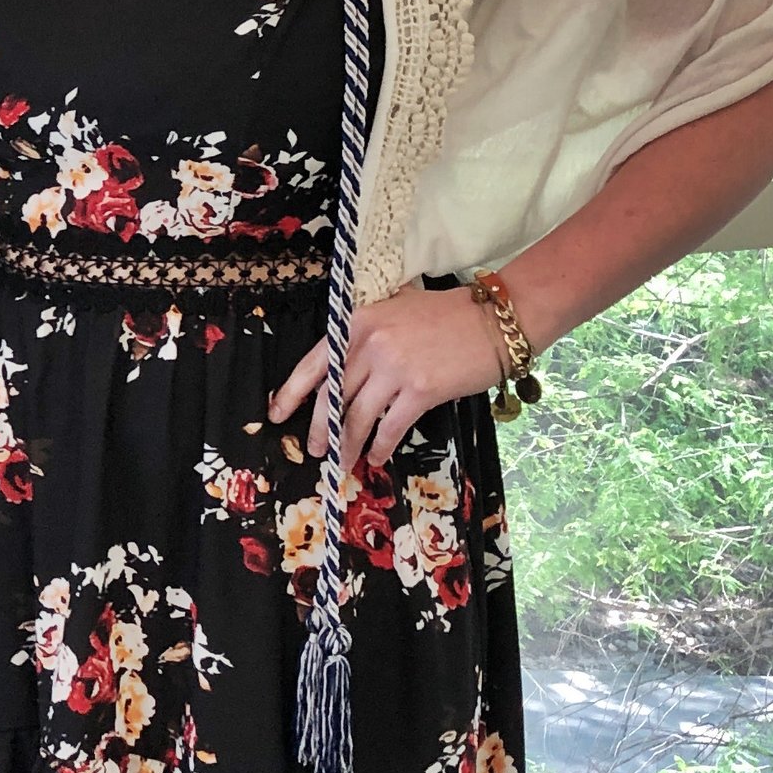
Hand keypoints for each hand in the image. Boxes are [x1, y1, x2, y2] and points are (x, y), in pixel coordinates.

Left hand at [269, 284, 505, 475]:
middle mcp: (370, 343)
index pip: (314, 363)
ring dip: (348, 445)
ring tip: (344, 462)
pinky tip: (376, 457)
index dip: (291, 392)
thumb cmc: (448, 316)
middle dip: (320, 428)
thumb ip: (367, 332)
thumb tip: (345, 366)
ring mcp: (394, 367)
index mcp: (358, 322)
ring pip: (357, 417)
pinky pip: (390, 427)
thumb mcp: (396, 310)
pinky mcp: (420, 390)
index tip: (276, 413)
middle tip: (315, 450)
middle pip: (332, 397)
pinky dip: (380, 446)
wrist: (495, 320)